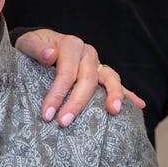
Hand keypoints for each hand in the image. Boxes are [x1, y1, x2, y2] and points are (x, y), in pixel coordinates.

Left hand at [14, 29, 143, 126]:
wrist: (40, 45)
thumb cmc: (33, 47)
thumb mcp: (28, 43)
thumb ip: (36, 49)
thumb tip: (50, 55)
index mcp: (70, 45)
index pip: (67, 72)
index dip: (58, 93)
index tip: (47, 114)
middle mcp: (87, 53)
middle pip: (87, 79)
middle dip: (77, 102)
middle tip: (64, 122)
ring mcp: (97, 64)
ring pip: (110, 78)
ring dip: (113, 95)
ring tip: (113, 111)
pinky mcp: (101, 74)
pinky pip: (116, 84)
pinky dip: (129, 94)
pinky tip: (139, 106)